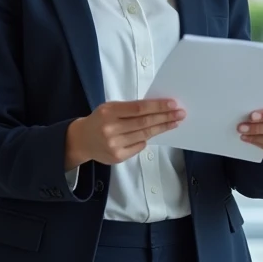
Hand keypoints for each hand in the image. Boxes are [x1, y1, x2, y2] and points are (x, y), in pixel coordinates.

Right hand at [65, 99, 185, 169]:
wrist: (82, 140)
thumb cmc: (100, 120)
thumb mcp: (110, 108)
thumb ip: (130, 108)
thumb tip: (157, 108)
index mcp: (109, 111)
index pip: (139, 108)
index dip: (158, 107)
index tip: (173, 104)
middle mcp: (111, 128)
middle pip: (144, 122)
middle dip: (165, 117)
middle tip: (180, 114)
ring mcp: (114, 144)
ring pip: (144, 135)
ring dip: (161, 128)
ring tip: (174, 123)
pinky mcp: (117, 157)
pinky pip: (139, 146)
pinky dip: (147, 139)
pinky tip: (154, 133)